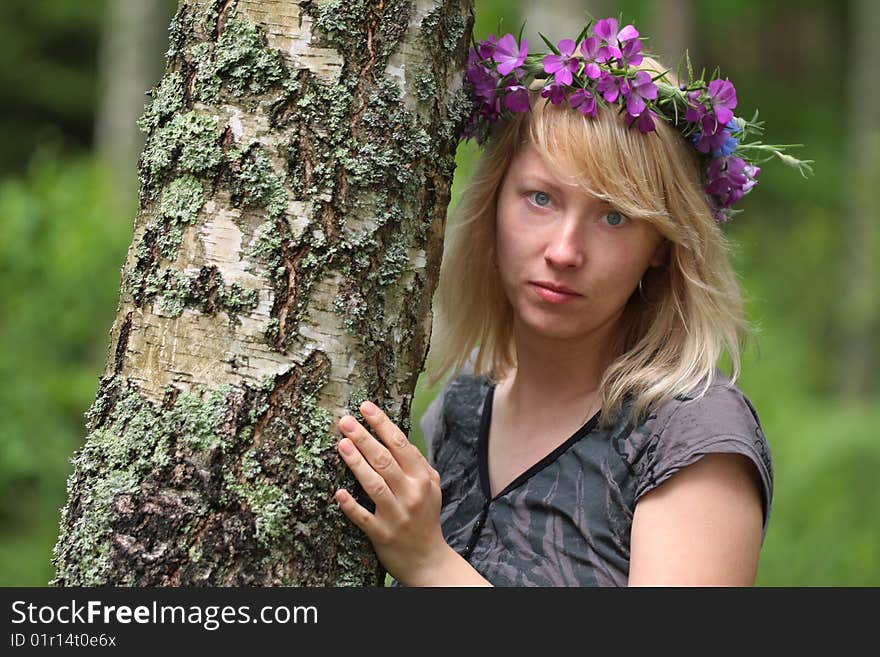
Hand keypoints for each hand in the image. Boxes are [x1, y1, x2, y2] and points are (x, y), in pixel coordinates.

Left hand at [334, 400, 446, 585]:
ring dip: (356, 463)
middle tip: (345, 421)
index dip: (382, 424)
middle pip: (384, 460)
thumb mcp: (430, 487)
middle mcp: (411, 494)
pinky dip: (351, 505)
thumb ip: (417, 463)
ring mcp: (396, 515)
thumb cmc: (425, 517)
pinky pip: (363, 517)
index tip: (365, 407)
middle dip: (364, 437)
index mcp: (422, 478)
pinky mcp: (382, 534)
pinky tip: (339, 492)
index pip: (400, 444)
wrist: (428, 559)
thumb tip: (399, 439)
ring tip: (341, 444)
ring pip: (374, 484)